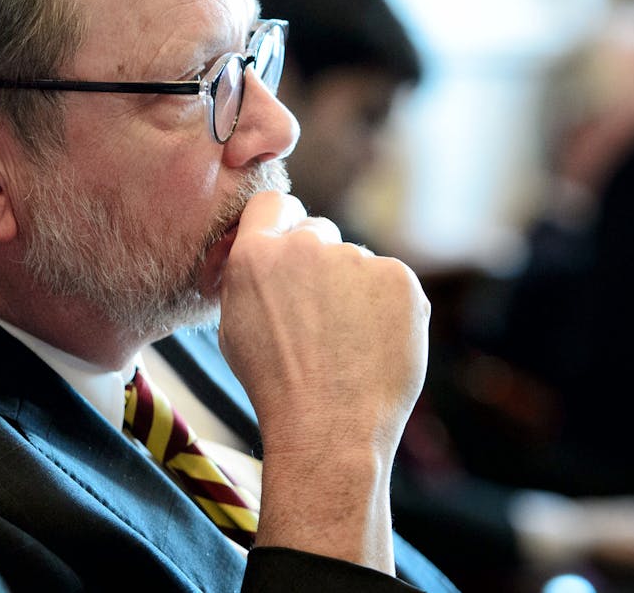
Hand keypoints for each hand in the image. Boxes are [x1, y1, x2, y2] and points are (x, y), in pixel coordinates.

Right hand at [217, 190, 429, 570]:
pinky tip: (375, 344)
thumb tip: (264, 251)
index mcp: (254, 254)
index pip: (272, 204)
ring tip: (348, 344)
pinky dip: (388, 308)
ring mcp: (356, 259)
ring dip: (354, 290)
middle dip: (319, 264)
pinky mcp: (399, 278)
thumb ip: (249, 276)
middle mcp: (304, 246)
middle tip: (320, 316)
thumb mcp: (234, 324)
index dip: (283, 224)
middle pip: (317, 232)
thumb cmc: (275, 386)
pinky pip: (392, 281)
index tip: (289, 246)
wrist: (328, 428)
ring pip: (357, 262)